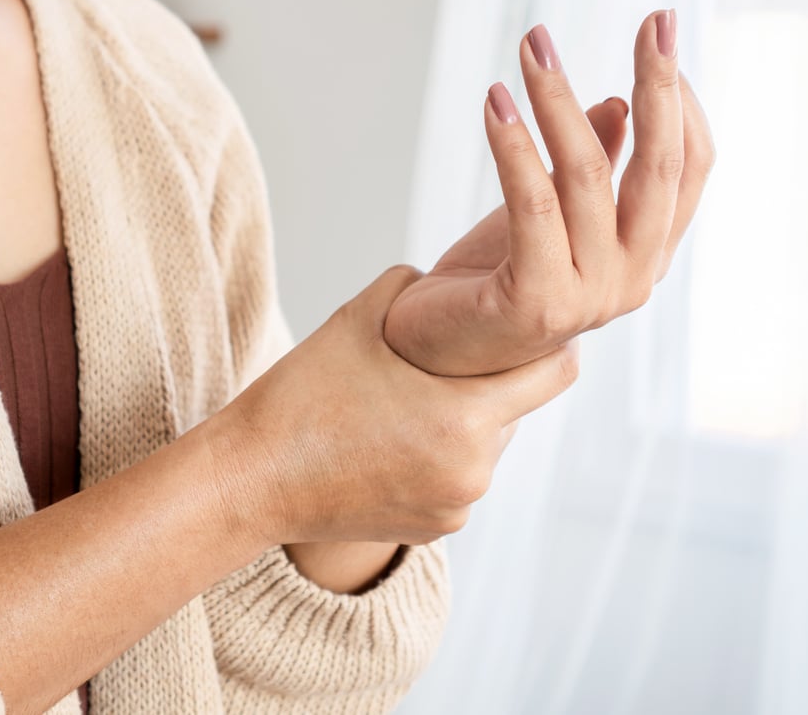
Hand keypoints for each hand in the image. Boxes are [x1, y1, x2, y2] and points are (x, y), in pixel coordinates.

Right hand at [209, 266, 578, 546]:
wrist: (251, 480)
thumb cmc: (301, 396)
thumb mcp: (359, 317)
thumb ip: (418, 286)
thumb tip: (453, 278)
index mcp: (464, 417)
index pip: (556, 372)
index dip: (550, 342)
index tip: (531, 324)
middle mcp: (474, 470)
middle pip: (518, 409)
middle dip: (495, 382)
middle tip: (454, 359)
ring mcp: (457, 506)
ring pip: (488, 446)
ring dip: (466, 421)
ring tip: (413, 401)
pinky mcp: (437, 529)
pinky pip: (460, 480)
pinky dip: (442, 457)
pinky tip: (397, 439)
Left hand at [384, 10, 715, 375]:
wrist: (436, 353)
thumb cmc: (497, 278)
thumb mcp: (552, 212)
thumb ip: (595, 168)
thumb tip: (620, 104)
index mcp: (647, 254)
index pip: (689, 168)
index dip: (682, 100)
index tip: (661, 34)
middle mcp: (633, 279)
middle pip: (660, 168)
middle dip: (659, 85)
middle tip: (654, 19)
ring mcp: (590, 297)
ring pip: (587, 175)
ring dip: (557, 99)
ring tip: (532, 46)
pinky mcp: (537, 302)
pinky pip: (532, 204)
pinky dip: (514, 145)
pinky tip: (496, 101)